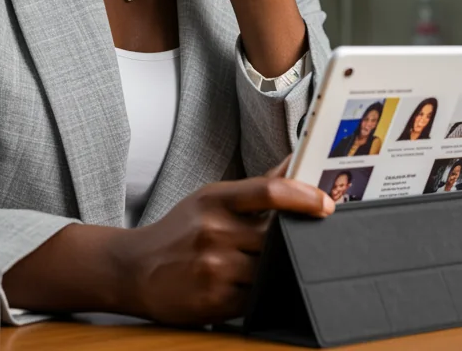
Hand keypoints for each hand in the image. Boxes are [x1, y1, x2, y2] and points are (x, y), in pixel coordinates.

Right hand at [115, 168, 332, 324]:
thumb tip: (294, 161)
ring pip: (270, 269)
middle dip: (289, 241)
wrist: (133, 269)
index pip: (269, 191)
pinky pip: (257, 297)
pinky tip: (250, 285)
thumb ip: (257, 187)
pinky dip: (262, 292)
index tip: (328, 204)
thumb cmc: (179, 230)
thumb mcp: (211, 199)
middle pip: (275, 236)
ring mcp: (213, 267)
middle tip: (300, 242)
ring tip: (266, 266)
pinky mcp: (214, 301)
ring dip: (276, 269)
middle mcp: (213, 230)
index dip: (304, 195)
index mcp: (215, 199)